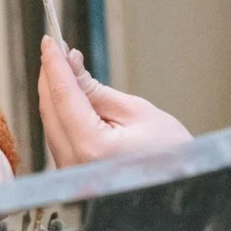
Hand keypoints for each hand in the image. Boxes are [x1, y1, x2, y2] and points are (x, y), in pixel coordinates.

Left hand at [37, 36, 192, 167]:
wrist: (181, 189)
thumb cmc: (171, 155)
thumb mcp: (138, 112)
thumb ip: (97, 90)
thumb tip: (71, 64)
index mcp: (92, 148)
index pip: (63, 96)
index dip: (54, 64)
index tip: (50, 40)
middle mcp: (74, 165)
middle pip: (50, 110)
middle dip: (50, 76)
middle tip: (57, 49)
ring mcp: (71, 175)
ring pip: (52, 124)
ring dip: (55, 94)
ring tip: (67, 69)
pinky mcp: (74, 177)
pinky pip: (60, 138)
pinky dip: (62, 114)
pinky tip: (70, 97)